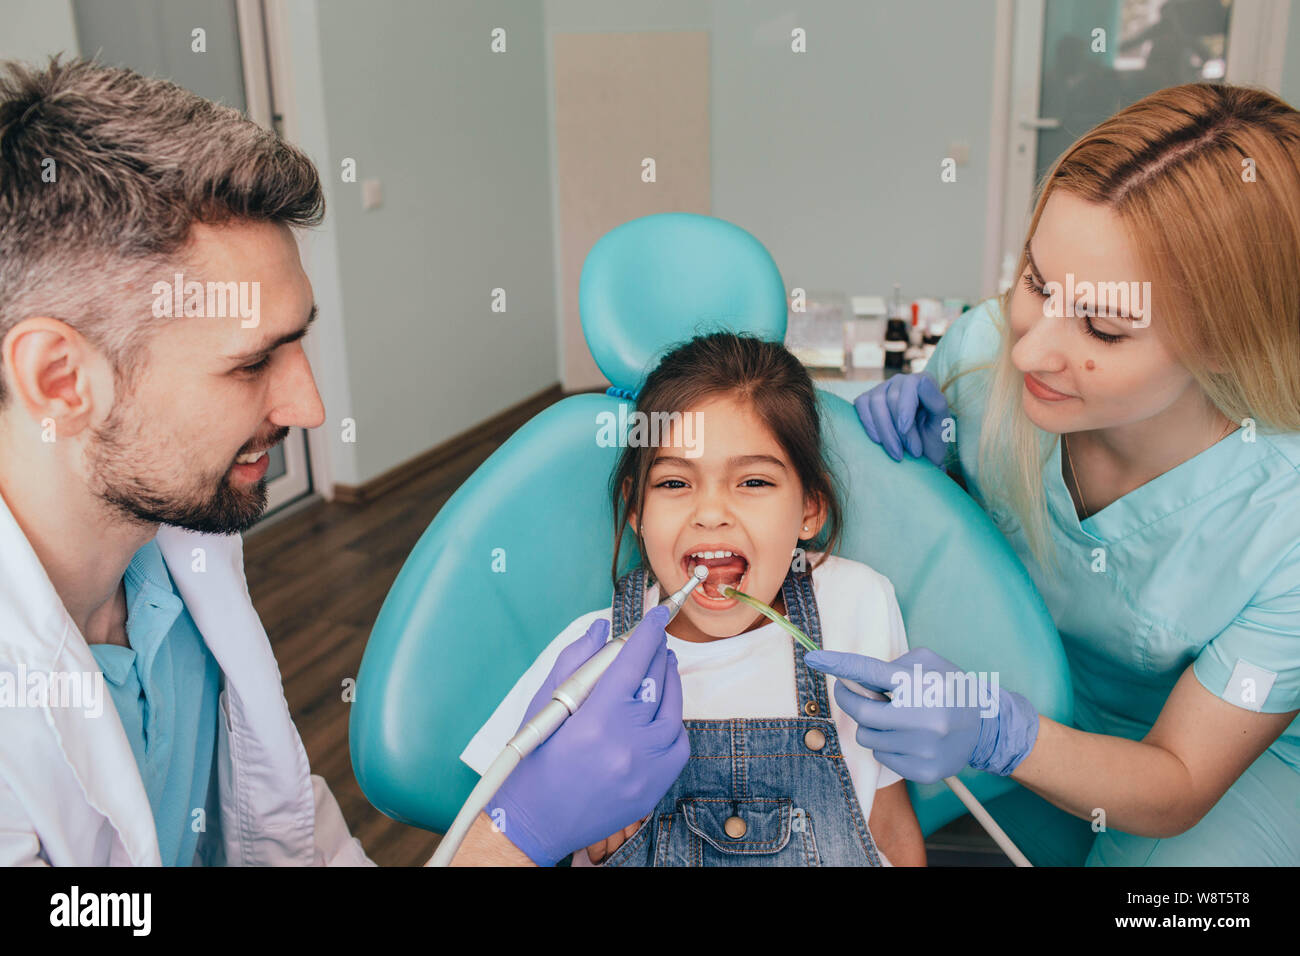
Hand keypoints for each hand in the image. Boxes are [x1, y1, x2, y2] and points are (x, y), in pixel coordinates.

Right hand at [488, 608, 688, 865]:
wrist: (534, 822)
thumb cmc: (534, 760)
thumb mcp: (545, 705)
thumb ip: (575, 661)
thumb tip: (602, 629)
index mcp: (595, 719)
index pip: (633, 662)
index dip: (648, 633)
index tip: (657, 616)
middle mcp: (627, 744)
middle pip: (656, 682)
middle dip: (657, 655)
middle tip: (655, 641)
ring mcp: (645, 769)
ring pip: (674, 711)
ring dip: (670, 684)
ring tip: (662, 669)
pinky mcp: (654, 788)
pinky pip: (678, 744)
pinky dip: (673, 722)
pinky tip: (662, 711)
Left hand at [803, 647, 1038, 783]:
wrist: (985, 726)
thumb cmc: (949, 688)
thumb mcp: (927, 663)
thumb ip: (891, 666)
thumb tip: (855, 677)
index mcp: (922, 685)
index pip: (871, 672)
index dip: (839, 665)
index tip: (814, 658)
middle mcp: (923, 718)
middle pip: (862, 712)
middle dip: (851, 700)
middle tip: (853, 692)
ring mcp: (923, 748)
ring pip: (868, 737)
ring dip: (871, 726)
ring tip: (894, 718)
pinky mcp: (923, 771)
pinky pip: (882, 757)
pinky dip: (887, 745)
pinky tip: (907, 737)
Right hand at [854, 373, 950, 465]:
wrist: (919, 457)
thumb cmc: (933, 439)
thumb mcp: (942, 424)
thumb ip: (937, 402)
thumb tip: (923, 381)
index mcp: (923, 382)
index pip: (910, 385)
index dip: (905, 408)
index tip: (904, 430)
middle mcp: (901, 381)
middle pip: (891, 398)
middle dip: (899, 428)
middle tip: (913, 451)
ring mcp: (881, 389)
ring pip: (875, 403)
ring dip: (885, 431)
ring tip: (897, 453)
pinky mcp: (866, 401)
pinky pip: (861, 405)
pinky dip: (869, 425)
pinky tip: (879, 441)